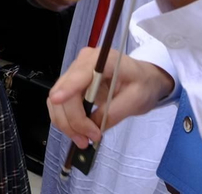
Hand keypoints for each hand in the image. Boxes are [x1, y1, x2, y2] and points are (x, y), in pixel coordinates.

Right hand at [48, 46, 173, 147]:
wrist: (143, 79)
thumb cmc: (143, 85)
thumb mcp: (136, 99)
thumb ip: (115, 111)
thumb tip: (94, 126)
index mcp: (103, 60)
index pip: (79, 74)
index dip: (67, 88)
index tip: (58, 102)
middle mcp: (83, 63)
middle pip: (63, 92)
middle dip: (72, 120)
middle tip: (88, 140)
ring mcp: (75, 73)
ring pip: (57, 102)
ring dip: (66, 124)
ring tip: (84, 140)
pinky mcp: (72, 85)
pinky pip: (60, 105)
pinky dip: (66, 121)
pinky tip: (80, 131)